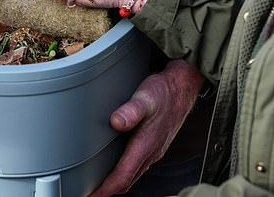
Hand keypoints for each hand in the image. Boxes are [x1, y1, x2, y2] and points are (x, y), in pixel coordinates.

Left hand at [89, 61, 204, 196]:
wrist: (182, 87)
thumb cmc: (164, 92)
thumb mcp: (145, 97)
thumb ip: (130, 110)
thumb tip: (116, 121)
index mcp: (146, 145)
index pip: (123, 176)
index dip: (105, 189)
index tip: (91, 194)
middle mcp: (150, 152)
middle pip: (127, 182)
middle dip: (108, 191)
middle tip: (90, 194)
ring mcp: (153, 150)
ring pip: (132, 176)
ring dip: (116, 184)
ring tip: (99, 187)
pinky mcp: (154, 145)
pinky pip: (137, 167)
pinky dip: (124, 174)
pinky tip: (116, 169)